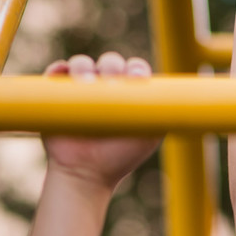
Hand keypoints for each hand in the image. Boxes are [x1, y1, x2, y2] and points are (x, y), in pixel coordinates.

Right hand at [42, 53, 160, 189]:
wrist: (87, 173)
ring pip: (82, 63)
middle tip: (111, 82)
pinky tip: (63, 73)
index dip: (136, 69)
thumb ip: (161, 113)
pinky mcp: (56, 92)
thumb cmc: (121, 157)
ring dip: (83, 67)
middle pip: (110, 61)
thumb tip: (178, 95)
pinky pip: (57, 71)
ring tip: (86, 84)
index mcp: (128, 93)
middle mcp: (105, 86)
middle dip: (112, 66)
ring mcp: (79, 87)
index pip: (134, 68)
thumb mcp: (149, 135)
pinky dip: (59, 69)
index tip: (137, 78)